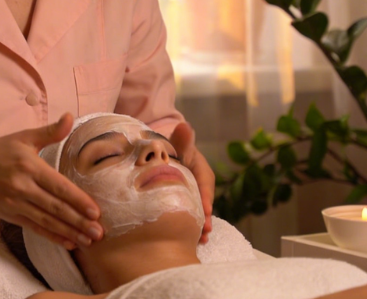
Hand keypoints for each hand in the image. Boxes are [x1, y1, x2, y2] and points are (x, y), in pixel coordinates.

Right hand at [0, 113, 103, 249]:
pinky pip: (35, 228)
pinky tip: (68, 243)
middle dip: (79, 221)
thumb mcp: (23, 137)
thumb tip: (69, 116)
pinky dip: (53, 237)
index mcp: (30, 166)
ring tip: (89, 241)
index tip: (96, 211)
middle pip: (56, 208)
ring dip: (70, 232)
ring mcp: (16, 204)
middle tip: (99, 232)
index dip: (78, 200)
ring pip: (47, 221)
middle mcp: (23, 187)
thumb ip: (49, 131)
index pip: (59, 186)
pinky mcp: (11, 216)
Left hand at [170, 121, 214, 242]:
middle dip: (205, 217)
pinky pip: (190, 213)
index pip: (204, 183)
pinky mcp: (186, 201)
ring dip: (200, 225)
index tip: (206, 211)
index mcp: (201, 169)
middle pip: (204, 201)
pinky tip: (190, 239)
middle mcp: (200, 184)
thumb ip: (181, 139)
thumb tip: (185, 126)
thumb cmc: (170, 146)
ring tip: (200, 240)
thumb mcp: (177, 142)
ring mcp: (193, 194)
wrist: (160, 151)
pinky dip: (191, 225)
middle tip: (204, 232)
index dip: (205, 197)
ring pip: (198, 210)